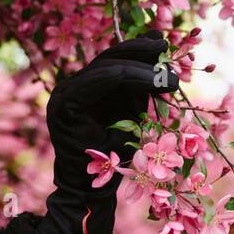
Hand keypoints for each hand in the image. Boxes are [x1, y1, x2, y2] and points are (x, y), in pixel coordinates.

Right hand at [37, 33, 178, 233]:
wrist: (91, 192)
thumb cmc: (115, 162)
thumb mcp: (134, 119)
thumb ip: (142, 94)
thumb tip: (164, 67)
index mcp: (84, 90)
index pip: (111, 61)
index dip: (138, 49)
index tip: (163, 42)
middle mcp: (70, 87)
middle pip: (109, 58)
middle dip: (141, 51)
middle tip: (166, 46)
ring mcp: (64, 94)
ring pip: (108, 68)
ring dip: (143, 69)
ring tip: (169, 77)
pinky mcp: (64, 104)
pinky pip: (99, 81)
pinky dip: (129, 78)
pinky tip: (152, 82)